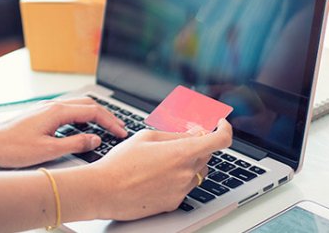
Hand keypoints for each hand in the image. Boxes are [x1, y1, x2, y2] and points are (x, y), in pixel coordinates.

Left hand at [0, 97, 127, 167]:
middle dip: (107, 116)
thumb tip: (96, 140)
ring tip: (106, 127)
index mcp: (57, 112)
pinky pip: (68, 111)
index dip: (111, 122)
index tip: (122, 133)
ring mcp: (46, 109)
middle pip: (88, 105)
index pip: (93, 111)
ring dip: (95, 115)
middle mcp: (53, 106)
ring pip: (78, 106)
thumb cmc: (12, 148)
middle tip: (120, 129)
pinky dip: (82, 117)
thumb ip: (75, 143)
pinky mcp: (41, 115)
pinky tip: (83, 127)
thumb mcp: (48, 150)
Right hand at [87, 119, 231, 220]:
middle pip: (206, 156)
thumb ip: (174, 135)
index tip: (220, 125)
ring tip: (159, 161)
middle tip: (177, 141)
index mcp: (181, 152)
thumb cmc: (121, 162)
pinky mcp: (174, 203)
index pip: (220, 140)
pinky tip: (154, 177)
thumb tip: (193, 134)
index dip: (224, 130)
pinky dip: (176, 179)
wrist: (104, 191)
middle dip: (197, 146)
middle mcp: (186, 173)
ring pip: (196, 173)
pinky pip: (183, 187)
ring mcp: (181, 190)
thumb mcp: (146, 137)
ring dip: (186, 164)